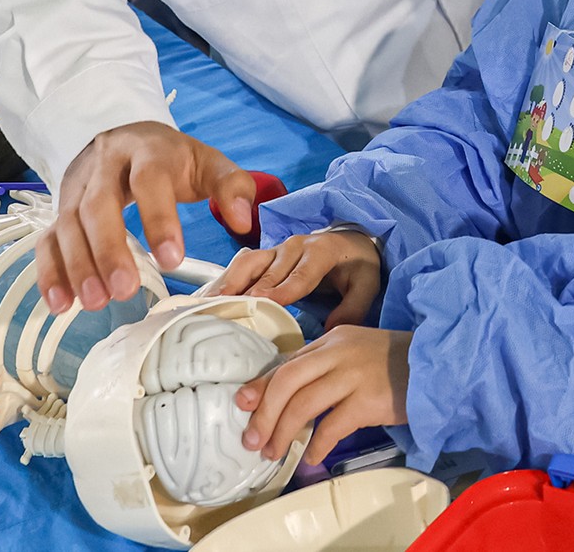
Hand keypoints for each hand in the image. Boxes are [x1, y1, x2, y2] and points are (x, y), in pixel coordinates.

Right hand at [37, 122, 258, 313]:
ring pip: (68, 224)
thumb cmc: (170, 159)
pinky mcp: (61, 209)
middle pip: (98, 204)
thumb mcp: (206, 163)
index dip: (158, 218)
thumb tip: (243, 220)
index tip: (172, 260)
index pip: (149, 180)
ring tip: (96, 302)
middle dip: (108, 249)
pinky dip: (50, 272)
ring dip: (78, 265)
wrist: (124, 137)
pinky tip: (60, 303)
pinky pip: (48, 239)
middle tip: (124, 291)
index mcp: (147, 151)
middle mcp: (105, 166)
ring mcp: (77, 187)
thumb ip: (232, 186)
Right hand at [205, 228, 381, 329]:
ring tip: (206, 305)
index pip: (301, 273)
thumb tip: (330, 330)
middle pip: (268, 271)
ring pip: (247, 265)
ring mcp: (276, 250)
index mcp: (321, 251)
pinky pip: (240, 267)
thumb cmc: (357, 266)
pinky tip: (205, 299)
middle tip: (226, 312)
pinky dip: (222, 282)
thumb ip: (353, 307)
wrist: (351, 243)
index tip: (265, 302)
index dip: (283, 288)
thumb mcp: (367, 285)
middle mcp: (295, 247)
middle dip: (248, 291)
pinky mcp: (264, 257)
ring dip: (227, 284)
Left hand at [236, 325, 409, 464]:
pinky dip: (317, 444)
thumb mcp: (355, 353)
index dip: (261, 386)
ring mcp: (353, 375)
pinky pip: (332, 426)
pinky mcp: (368, 400)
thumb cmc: (394, 364)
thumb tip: (288, 396)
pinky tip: (310, 457)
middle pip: (287, 382)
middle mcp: (338, 353)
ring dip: (283, 433)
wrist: (436, 366)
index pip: (287, 363)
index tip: (242, 404)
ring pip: (303, 404)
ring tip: (274, 452)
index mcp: (332, 339)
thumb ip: (325, 367)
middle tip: (252, 440)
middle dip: (264, 414)